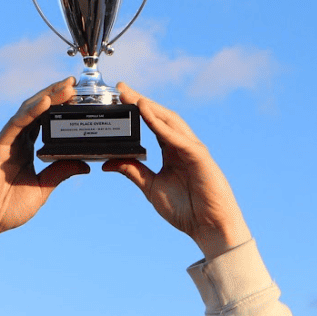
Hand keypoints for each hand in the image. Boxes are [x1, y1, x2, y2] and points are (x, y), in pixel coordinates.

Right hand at [0, 79, 88, 254]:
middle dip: (56, 95)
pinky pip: (16, 124)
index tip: (79, 98)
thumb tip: (84, 164)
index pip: (45, 121)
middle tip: (76, 83)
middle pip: (38, 110)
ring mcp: (6, 142)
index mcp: (27, 149)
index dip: (60, 107)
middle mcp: (17, 141)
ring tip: (67, 87)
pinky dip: (31, 112)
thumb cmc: (6, 209)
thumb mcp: (42, 189)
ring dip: (47, 96)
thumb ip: (60, 173)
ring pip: (28, 111)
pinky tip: (45, 102)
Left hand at [104, 86, 252, 257]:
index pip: (152, 124)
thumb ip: (132, 172)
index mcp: (171, 152)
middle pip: (160, 117)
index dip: (137, 109)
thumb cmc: (186, 210)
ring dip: (151, 107)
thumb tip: (107, 163)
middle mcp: (182, 146)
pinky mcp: (200, 157)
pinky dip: (161, 125)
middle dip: (141, 100)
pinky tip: (147, 114)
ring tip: (132, 96)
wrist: (209, 228)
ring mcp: (193, 149)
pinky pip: (178, 138)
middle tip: (120, 88)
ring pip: (171, 122)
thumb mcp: (151, 188)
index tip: (118, 97)